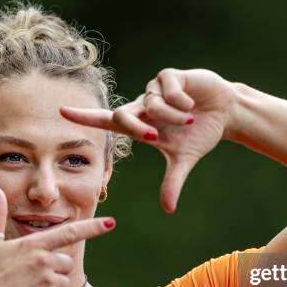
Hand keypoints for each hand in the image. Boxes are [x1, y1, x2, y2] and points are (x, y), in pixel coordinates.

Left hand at [61, 68, 236, 212]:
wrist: (225, 112)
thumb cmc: (199, 133)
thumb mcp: (184, 159)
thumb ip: (172, 181)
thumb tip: (169, 209)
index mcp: (140, 124)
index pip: (107, 120)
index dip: (85, 117)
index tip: (62, 112)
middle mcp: (142, 104)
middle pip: (122, 114)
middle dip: (135, 127)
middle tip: (155, 137)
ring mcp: (155, 89)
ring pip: (151, 104)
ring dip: (173, 117)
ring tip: (190, 118)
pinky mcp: (171, 76)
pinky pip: (167, 90)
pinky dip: (180, 102)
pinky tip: (192, 104)